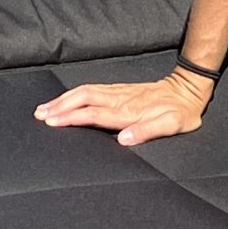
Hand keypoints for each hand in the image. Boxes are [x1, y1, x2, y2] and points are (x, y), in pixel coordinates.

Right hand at [34, 68, 211, 146]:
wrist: (188, 89)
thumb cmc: (181, 112)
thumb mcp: (172, 125)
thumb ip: (147, 131)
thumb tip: (124, 139)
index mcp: (128, 111)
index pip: (93, 114)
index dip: (72, 117)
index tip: (52, 121)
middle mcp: (119, 99)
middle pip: (83, 99)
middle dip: (59, 106)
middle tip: (39, 114)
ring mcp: (119, 92)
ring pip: (85, 92)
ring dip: (63, 99)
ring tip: (45, 107)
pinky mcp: (120, 89)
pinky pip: (92, 89)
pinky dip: (74, 94)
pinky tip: (67, 99)